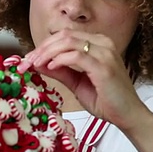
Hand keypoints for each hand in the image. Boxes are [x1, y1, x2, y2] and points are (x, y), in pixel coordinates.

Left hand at [18, 29, 144, 128]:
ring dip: (47, 53)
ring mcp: (105, 53)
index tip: (27, 59)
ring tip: (34, 64)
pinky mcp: (104, 66)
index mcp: (97, 43)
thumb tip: (38, 63)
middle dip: (41, 48)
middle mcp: (103, 43)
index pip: (64, 36)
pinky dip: (60, 60)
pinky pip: (76, 56)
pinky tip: (51, 68)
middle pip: (64, 36)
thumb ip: (60, 71)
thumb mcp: (76, 82)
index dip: (43, 46)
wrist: (126, 115)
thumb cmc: (104, 99)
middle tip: (26, 62)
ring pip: (68, 42)